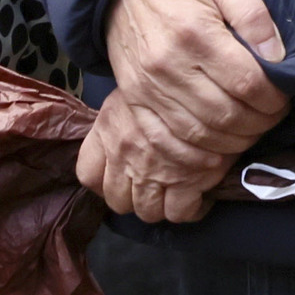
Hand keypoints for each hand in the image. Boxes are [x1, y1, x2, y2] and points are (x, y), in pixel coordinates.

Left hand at [76, 89, 240, 223]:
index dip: (102, 182)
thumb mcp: (133, 92)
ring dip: (159, 205)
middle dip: (134, 198)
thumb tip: (125, 137)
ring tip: (174, 191)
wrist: (206, 81)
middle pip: (117, 201)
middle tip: (152, 185)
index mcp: (108, 130)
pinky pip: (179, 212)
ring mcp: (152, 172)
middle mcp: (124, 155)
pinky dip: (186, 209)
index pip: (88, 174)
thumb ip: (121, 119)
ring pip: (147, 212)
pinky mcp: (185, 183)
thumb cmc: (168, 81)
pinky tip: (195, 196)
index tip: (119, 178)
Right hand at [84, 0, 287, 221]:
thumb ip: (253, 12)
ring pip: (199, 135)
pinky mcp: (133, 100)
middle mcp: (168, 65)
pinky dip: (195, 154)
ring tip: (250, 130)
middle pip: (225, 115)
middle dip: (259, 124)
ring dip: (233, 142)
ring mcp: (147, 87)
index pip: (247, 83)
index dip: (274, 99)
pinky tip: (216, 148)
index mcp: (195, 32)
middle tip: (272, 116)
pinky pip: (165, 141)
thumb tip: (276, 54)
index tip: (284, 97)